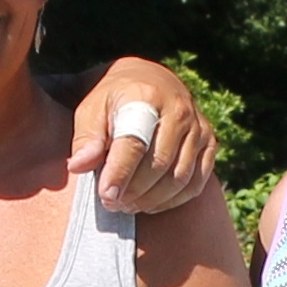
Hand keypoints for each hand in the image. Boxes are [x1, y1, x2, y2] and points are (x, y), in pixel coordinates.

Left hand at [67, 60, 215, 213]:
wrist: (149, 82)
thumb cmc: (115, 101)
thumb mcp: (92, 110)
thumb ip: (86, 138)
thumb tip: (78, 166)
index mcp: (146, 97)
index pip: (135, 142)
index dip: (120, 173)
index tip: (107, 195)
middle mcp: (179, 110)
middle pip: (159, 164)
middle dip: (134, 191)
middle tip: (112, 203)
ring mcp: (198, 127)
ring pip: (179, 178)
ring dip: (151, 199)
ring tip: (127, 204)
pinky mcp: (208, 143)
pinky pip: (195, 183)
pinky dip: (172, 200)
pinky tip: (151, 203)